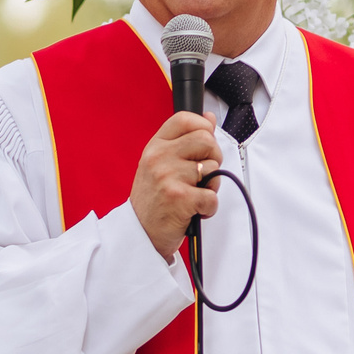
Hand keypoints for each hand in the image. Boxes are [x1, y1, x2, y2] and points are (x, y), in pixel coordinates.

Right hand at [130, 110, 221, 259]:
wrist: (140, 234)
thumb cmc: (153, 201)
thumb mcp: (160, 165)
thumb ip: (184, 141)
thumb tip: (209, 118)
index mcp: (155, 146)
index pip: (185, 119)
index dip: (203, 128)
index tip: (203, 146)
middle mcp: (159, 157)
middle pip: (206, 140)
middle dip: (213, 158)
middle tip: (202, 176)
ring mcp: (168, 176)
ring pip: (213, 168)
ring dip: (211, 186)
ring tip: (194, 196)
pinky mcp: (180, 198)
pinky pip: (212, 196)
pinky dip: (209, 208)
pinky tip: (195, 211)